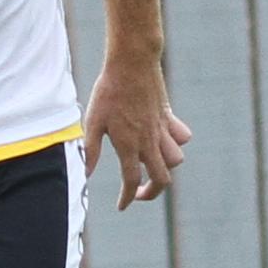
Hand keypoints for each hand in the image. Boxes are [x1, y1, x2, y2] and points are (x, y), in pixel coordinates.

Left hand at [82, 58, 192, 210]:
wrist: (132, 63)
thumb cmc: (109, 90)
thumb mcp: (94, 120)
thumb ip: (91, 149)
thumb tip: (85, 174)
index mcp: (129, 145)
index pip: (131, 181)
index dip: (126, 198)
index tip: (122, 205)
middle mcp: (149, 141)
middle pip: (161, 179)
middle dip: (152, 192)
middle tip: (139, 191)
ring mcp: (162, 129)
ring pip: (175, 160)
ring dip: (166, 167)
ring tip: (151, 164)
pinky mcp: (169, 116)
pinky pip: (182, 137)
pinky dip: (176, 142)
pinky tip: (164, 139)